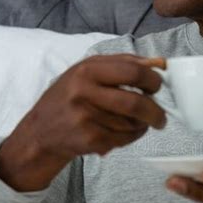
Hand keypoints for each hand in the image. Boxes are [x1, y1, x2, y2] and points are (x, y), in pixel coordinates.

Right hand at [0, 54, 166, 190]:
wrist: (41, 131)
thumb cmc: (70, 97)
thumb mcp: (88, 71)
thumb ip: (122, 63)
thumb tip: (159, 63)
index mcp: (87, 70)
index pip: (133, 71)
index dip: (153, 80)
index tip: (157, 86)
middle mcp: (84, 92)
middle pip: (136, 102)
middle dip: (156, 111)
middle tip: (161, 117)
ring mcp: (86, 117)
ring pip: (132, 123)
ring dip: (142, 125)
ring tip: (136, 123)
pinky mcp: (89, 139)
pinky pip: (124, 139)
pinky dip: (132, 137)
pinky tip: (123, 133)